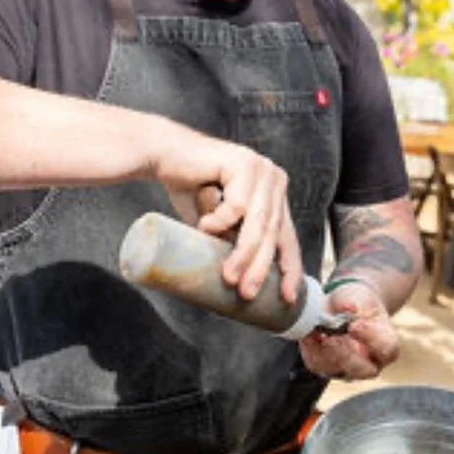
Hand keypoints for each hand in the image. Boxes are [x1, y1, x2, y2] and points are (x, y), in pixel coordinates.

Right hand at [151, 124, 301, 303]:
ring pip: (258, 223)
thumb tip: (248, 281)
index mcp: (274, 194)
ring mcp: (261, 170)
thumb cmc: (190, 189)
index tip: (287, 298)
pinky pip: (236, 206)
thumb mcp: (221, 224)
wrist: (164, 156)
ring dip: (243, 254)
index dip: (289, 268)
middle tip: (247, 293)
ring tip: (229, 276)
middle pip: (273, 233)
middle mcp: (273, 180)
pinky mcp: (243, 163)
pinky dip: (218, 222)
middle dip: (261, 267)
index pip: (287, 237)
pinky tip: (203, 225)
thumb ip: (236, 242)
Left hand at [299, 280, 399, 381]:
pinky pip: (317, 364)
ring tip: (316, 334)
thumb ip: (354, 302)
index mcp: (386, 344)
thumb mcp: (359, 296)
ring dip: (324, 353)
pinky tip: (308, 336)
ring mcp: (347, 369)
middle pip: (363, 369)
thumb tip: (347, 307)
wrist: (343, 306)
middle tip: (333, 338)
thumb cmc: (358, 302)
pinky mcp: (326, 367)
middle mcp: (370, 364)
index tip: (354, 325)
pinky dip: (310, 350)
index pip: (386, 348)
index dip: (371, 338)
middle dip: (346, 354)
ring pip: (336, 369)